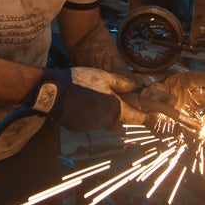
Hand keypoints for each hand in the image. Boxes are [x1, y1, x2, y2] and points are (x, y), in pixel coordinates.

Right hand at [26, 67, 145, 131]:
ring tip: (92, 98)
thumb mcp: (104, 76)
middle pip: (119, 122)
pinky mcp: (80, 128)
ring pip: (103, 122)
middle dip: (119, 115)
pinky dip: (90, 116)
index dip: (144, 117)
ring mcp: (92, 126)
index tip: (149, 117)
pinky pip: (90, 123)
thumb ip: (122, 83)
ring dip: (103, 114)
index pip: (135, 118)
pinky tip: (82, 104)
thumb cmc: (81, 81)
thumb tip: (136, 86)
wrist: (54, 91)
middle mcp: (105, 120)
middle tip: (113, 100)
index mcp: (115, 108)